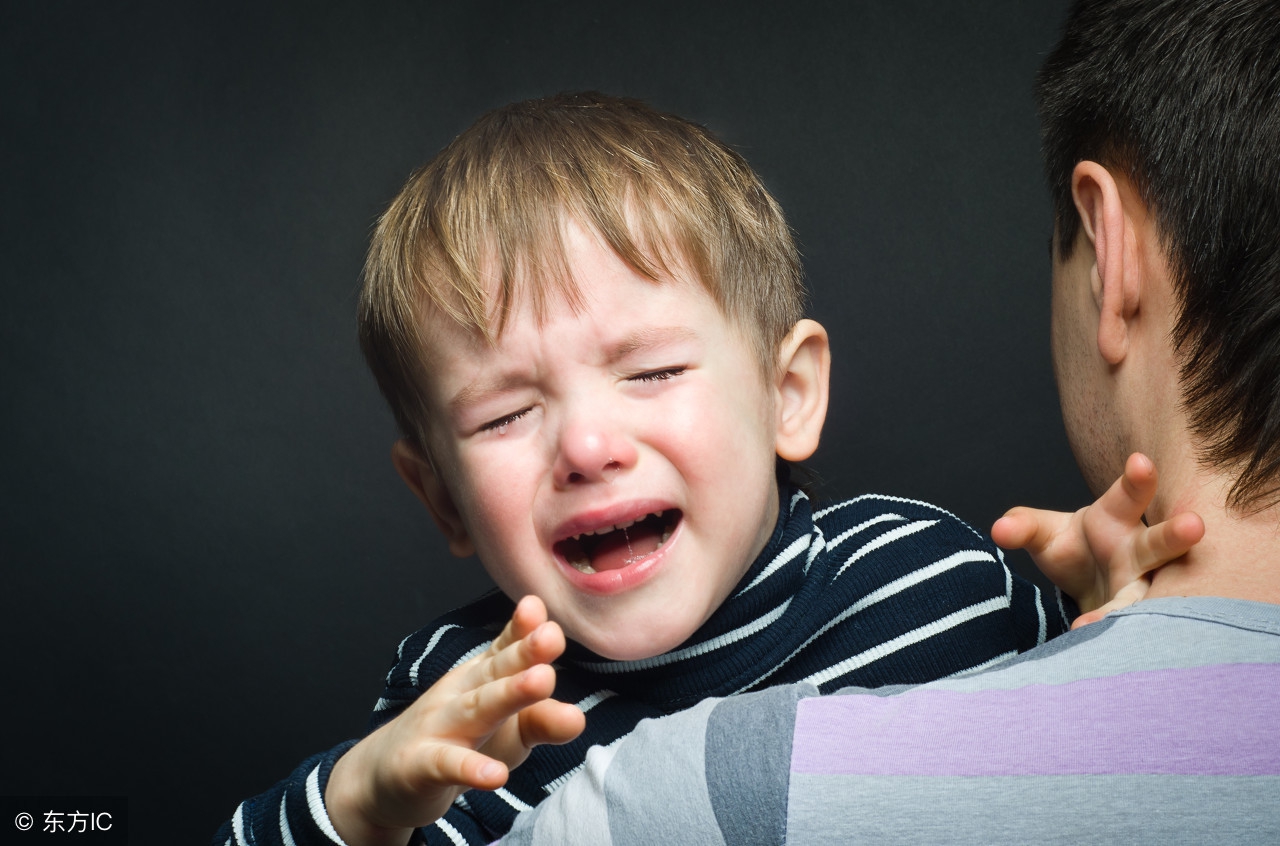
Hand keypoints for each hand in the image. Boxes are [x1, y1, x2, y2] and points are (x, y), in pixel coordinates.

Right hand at [325, 595, 585, 845]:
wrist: (382, 777)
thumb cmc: (456, 742)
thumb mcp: (505, 731)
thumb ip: (541, 719)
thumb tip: (579, 716)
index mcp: (482, 679)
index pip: (505, 649)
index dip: (524, 630)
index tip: (546, 612)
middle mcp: (461, 695)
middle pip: (496, 673)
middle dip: (525, 653)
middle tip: (554, 636)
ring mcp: (438, 728)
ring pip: (475, 709)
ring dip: (507, 694)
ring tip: (542, 681)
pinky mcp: (419, 766)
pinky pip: (446, 764)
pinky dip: (470, 768)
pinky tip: (495, 775)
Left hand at [991, 453, 1203, 628]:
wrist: (1089, 592)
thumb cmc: (1072, 549)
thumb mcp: (1043, 533)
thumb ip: (1022, 527)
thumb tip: (1000, 530)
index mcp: (1117, 518)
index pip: (1129, 495)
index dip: (1137, 479)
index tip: (1140, 462)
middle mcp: (1139, 552)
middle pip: (1160, 543)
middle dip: (1175, 535)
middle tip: (1194, 526)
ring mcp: (1143, 588)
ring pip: (1154, 594)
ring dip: (1152, 603)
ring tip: (1123, 615)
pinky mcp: (1137, 619)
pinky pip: (1133, 626)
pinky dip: (1115, 632)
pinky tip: (1090, 638)